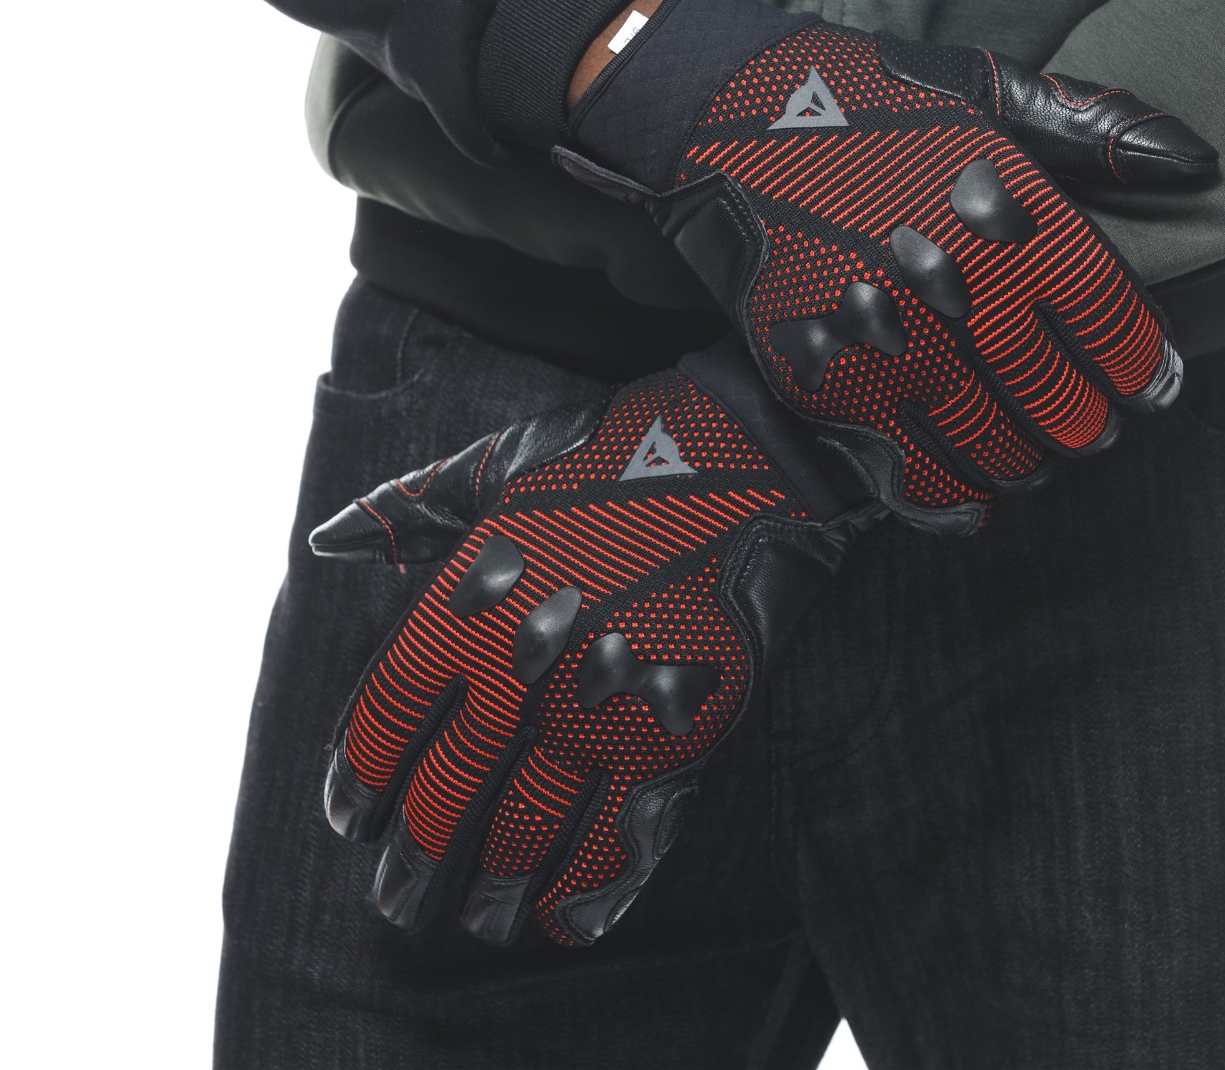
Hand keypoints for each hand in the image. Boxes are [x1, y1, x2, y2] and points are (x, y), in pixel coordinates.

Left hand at [311, 348, 870, 945]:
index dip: (359, 775)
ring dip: (494, 884)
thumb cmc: (618, 453)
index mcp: (469, 598)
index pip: (387, 714)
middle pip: (447, 789)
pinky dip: (590, 886)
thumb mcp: (500, 465)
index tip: (351, 816)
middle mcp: (524, 663)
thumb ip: (409, 507)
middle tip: (397, 900)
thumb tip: (326, 542)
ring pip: (530, 824)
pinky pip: (623, 828)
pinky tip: (564, 920)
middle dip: (414, 857)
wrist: (750, 451)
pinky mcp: (679, 725)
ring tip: (475, 920)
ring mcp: (603, 702)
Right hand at [558, 0, 1217, 533]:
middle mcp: (950, 279)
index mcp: (1001, 206)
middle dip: (1087, 427)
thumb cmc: (865, 105)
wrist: (720, 118)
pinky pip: (907, 469)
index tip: (1158, 394)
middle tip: (1094, 436)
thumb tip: (1199, 163)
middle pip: (1053, 392)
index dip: (1145, 367)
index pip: (1106, 315)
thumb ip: (1091, 129)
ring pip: (987, 443)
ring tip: (1037, 466)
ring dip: (1025, 467)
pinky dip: (950, 500)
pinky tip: (974, 502)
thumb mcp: (982, 90)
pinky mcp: (823, 377)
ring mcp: (884, 337)